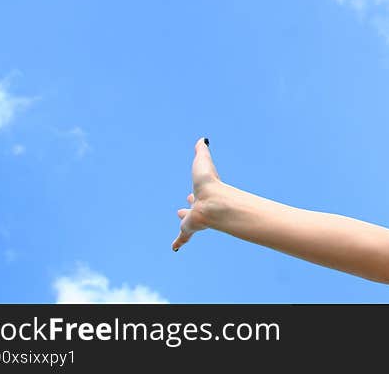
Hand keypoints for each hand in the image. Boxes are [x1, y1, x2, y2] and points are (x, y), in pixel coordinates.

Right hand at [172, 137, 222, 251]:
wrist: (213, 202)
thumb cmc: (209, 182)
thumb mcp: (203, 161)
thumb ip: (202, 151)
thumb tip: (203, 139)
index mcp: (202, 192)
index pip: (196, 193)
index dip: (193, 194)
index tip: (189, 194)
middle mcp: (199, 206)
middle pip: (192, 208)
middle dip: (188, 208)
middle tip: (182, 210)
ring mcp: (195, 218)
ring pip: (188, 222)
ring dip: (184, 222)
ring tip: (181, 220)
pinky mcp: (189, 228)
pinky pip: (183, 237)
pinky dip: (178, 242)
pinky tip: (175, 248)